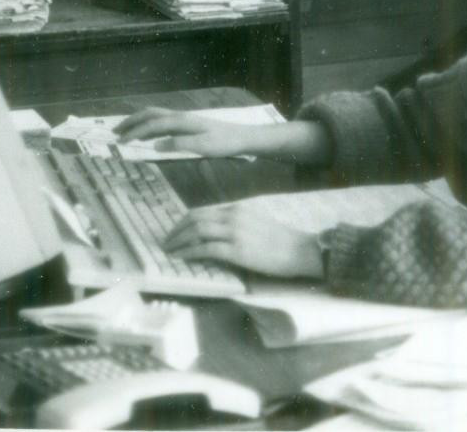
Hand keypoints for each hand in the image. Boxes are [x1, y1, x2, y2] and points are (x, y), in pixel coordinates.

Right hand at [116, 108, 248, 157]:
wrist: (242, 137)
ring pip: (155, 114)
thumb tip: (156, 145)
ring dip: (139, 120)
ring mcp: (183, 118)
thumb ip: (179, 145)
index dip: (135, 132)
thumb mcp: (203, 147)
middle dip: (131, 121)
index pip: (153, 125)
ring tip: (126, 130)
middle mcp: (180, 116)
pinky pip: (162, 120)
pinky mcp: (187, 123)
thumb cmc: (224, 144)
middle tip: (115, 131)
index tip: (120, 142)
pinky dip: (149, 124)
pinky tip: (147, 133)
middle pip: (150, 113)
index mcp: (182, 121)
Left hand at [164, 204, 323, 278]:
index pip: (202, 211)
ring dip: (179, 241)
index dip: (184, 221)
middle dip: (176, 231)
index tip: (174, 231)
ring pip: (197, 231)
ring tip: (170, 251)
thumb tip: (213, 237)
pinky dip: (191, 252)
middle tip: (166, 242)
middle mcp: (233, 216)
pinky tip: (183, 258)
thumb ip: (234, 226)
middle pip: (195, 219)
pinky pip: (207, 249)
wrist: (300, 251)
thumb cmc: (280, 242)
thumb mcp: (254, 225)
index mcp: (237, 209)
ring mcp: (235, 232)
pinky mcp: (238, 250)